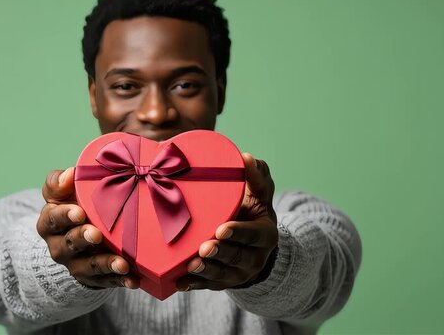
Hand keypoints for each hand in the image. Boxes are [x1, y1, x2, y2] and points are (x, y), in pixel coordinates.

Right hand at [36, 167, 139, 288]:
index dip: (65, 216)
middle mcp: (59, 247)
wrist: (75, 237)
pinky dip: (121, 280)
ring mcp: (76, 264)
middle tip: (96, 234)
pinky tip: (134, 280)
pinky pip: (107, 281)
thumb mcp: (61, 193)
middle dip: (82, 239)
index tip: (79, 212)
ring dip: (106, 264)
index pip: (53, 219)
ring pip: (89, 267)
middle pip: (69, 244)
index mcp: (49, 223)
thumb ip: (60, 181)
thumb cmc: (72, 206)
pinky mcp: (94, 278)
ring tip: (122, 264)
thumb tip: (71, 173)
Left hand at [176, 153, 278, 290]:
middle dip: (220, 253)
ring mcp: (239, 272)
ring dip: (206, 271)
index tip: (222, 229)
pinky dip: (193, 285)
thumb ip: (255, 175)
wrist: (252, 241)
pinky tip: (178, 283)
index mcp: (265, 234)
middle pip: (237, 257)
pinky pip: (208, 285)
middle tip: (204, 247)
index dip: (239, 233)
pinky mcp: (223, 282)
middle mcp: (255, 256)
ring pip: (222, 274)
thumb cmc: (251, 208)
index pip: (254, 235)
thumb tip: (246, 157)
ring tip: (191, 265)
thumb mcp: (259, 192)